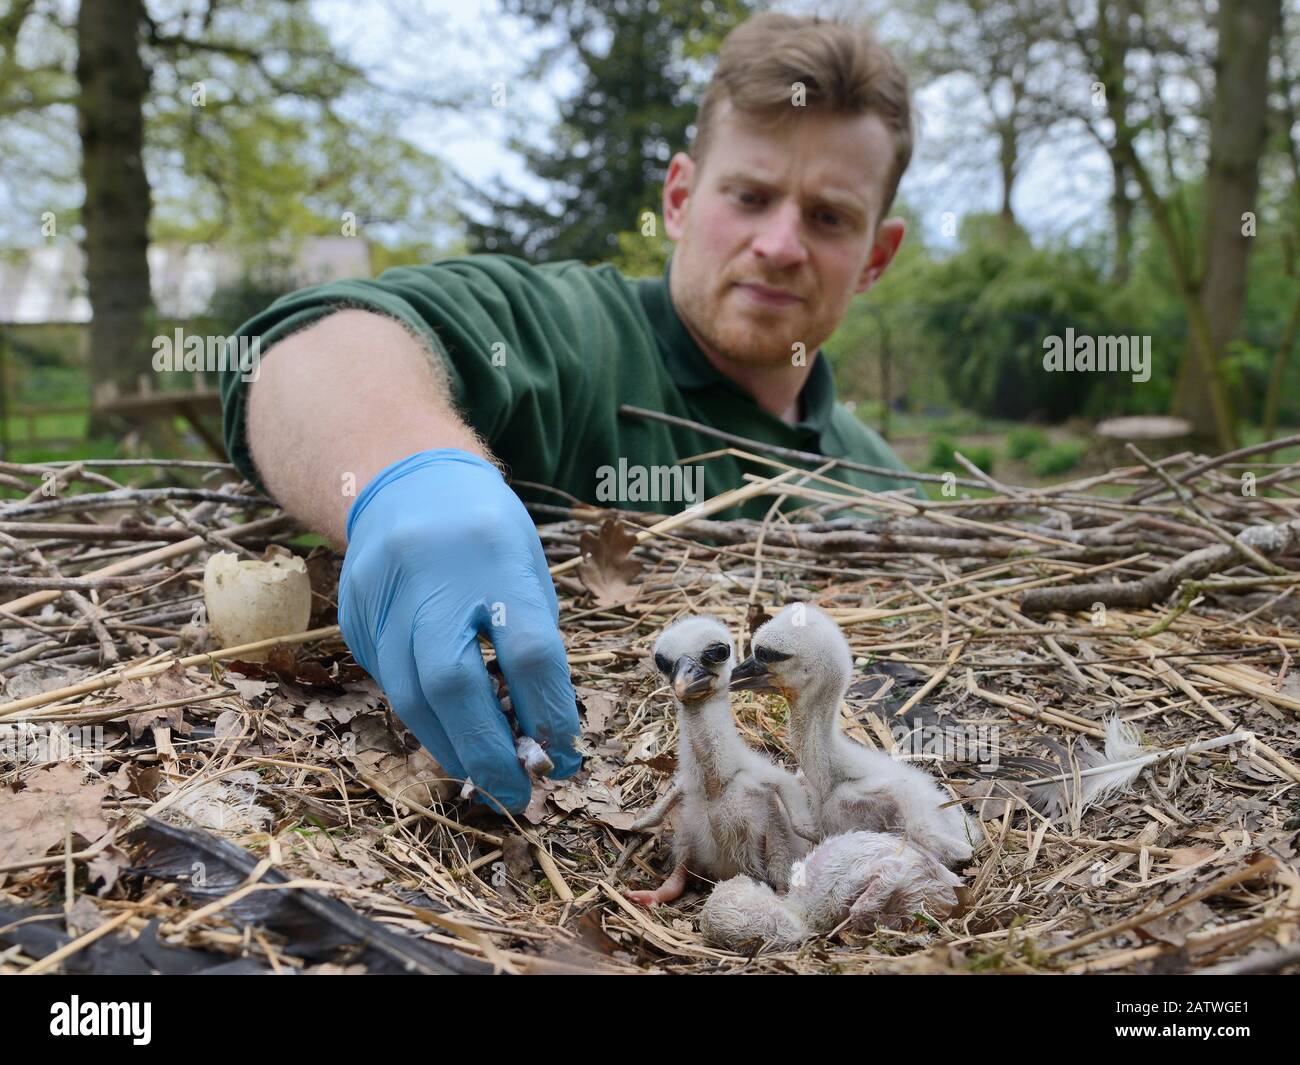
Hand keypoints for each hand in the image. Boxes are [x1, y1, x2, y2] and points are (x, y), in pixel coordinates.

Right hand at [338, 449, 580, 811]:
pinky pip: (390, 683)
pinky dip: (426, 719)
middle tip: (519, 793)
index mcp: (492, 554)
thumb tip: (544, 731)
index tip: (566, 751)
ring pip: (410, 694)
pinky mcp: (354, 616)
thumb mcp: (524, 565)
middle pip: (453, 682)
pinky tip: (451, 736)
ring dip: (453, 748)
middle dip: (489, 750)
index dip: (550, 710)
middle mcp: (430, 573)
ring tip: (488, 776)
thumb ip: (532, 638)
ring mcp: (382, 594)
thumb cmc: (485, 530)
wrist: (404, 479)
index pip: (527, 648)